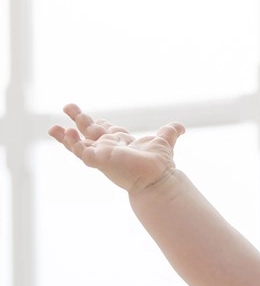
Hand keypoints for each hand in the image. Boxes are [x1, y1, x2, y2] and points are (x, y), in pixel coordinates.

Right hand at [48, 103, 184, 194]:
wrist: (158, 178)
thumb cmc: (159, 164)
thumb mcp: (163, 142)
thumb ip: (169, 133)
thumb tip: (180, 127)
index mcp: (120, 142)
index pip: (105, 130)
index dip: (98, 122)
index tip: (92, 116)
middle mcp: (109, 148)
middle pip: (89, 131)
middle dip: (78, 119)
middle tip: (68, 106)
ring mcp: (102, 155)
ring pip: (78, 145)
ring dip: (66, 137)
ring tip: (53, 129)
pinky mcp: (99, 160)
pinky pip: (81, 151)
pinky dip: (72, 144)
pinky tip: (66, 133)